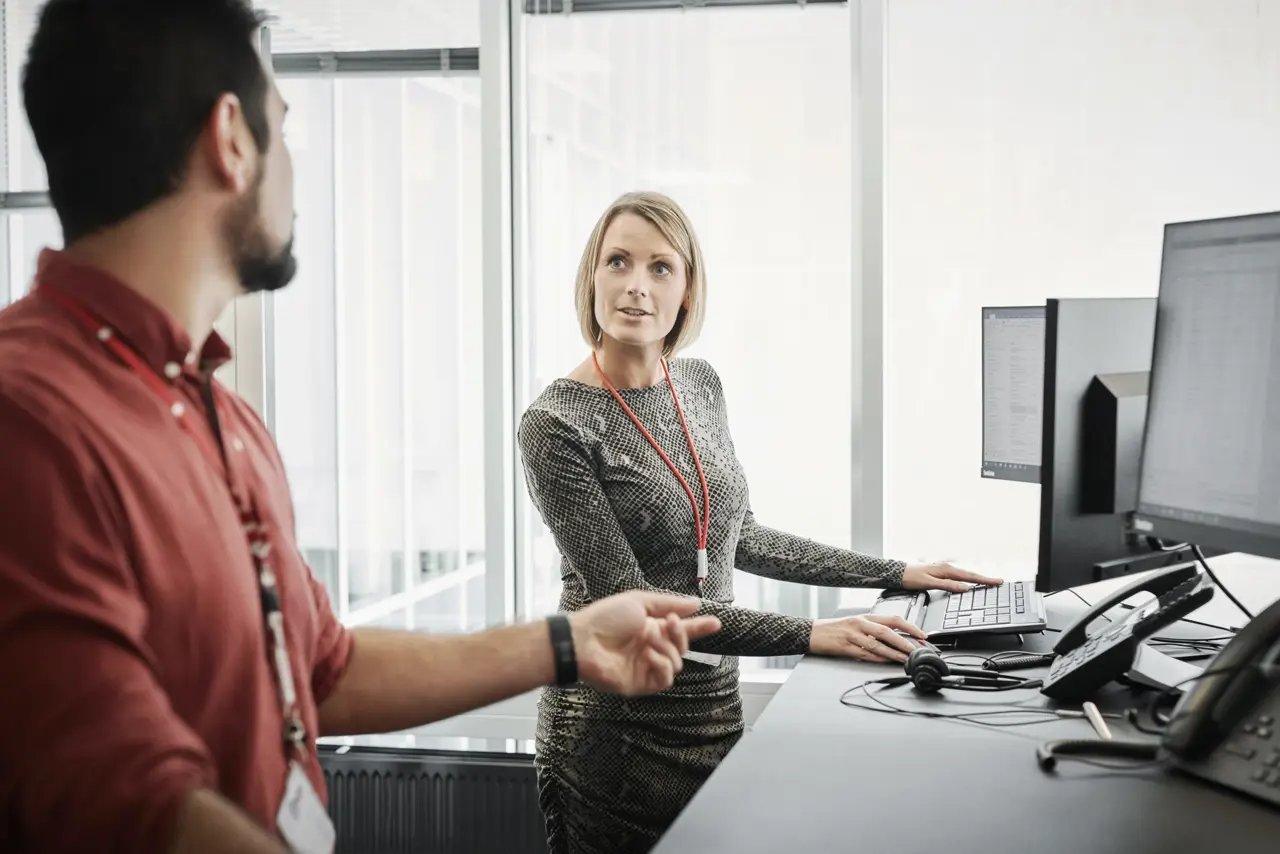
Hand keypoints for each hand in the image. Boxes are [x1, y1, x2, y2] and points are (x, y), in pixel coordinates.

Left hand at [570, 591, 721, 695]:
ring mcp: (646, 666)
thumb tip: (695, 603)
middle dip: (681, 634)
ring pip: (677, 663)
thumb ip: (669, 603)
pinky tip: (650, 655)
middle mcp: (651, 648)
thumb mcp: (640, 601)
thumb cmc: (606, 618)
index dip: (699, 627)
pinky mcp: (640, 684)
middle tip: (670, 623)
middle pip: (682, 647)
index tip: (716, 622)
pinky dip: (662, 665)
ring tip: (649, 639)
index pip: (681, 630)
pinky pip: (665, 679)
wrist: (583, 640)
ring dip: (667, 648)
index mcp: (651, 628)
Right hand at [808, 614, 926, 663]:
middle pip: (888, 631)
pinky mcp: (845, 647)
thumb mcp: (855, 624)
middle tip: (919, 649)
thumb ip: (873, 629)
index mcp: (865, 616)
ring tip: (907, 659)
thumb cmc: (834, 629)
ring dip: (895, 652)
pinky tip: (887, 661)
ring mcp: (852, 635)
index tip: (922, 635)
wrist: (811, 632)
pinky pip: (865, 654)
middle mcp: (860, 623)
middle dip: (906, 641)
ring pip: (878, 644)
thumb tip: (895, 639)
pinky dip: (878, 658)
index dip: (910, 626)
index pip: (893, 619)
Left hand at [902, 561, 1002, 592]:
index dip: (984, 580)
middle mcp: (946, 567)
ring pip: (964, 574)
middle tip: (998, 582)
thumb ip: (947, 585)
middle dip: (984, 578)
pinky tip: (968, 581)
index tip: (997, 582)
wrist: (897, 573)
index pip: (970, 576)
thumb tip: (965, 587)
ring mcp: (943, 569)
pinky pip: (957, 575)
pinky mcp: (939, 572)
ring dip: (976, 578)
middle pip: (970, 574)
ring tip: (988, 582)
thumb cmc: (910, 578)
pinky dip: (966, 578)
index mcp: (946, 569)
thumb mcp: (929, 583)